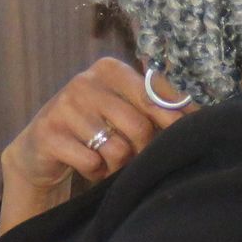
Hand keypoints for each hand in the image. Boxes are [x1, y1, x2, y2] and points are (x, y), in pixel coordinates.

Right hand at [0, 58, 191, 231]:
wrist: (40, 147)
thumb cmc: (94, 126)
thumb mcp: (123, 107)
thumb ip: (157, 105)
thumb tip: (200, 114)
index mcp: (110, 68)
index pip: (154, 94)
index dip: (173, 120)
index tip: (183, 138)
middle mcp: (86, 81)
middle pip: (139, 127)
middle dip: (144, 151)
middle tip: (140, 160)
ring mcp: (65, 106)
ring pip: (117, 149)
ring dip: (119, 166)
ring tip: (111, 163)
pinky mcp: (49, 134)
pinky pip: (91, 163)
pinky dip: (96, 173)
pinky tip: (90, 166)